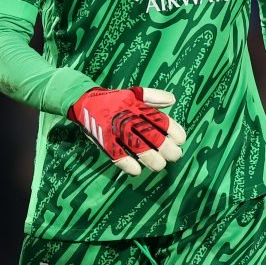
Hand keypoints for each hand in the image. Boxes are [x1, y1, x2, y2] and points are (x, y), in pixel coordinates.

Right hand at [67, 86, 186, 175]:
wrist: (84, 101)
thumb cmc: (114, 99)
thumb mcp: (134, 93)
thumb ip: (154, 97)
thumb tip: (173, 100)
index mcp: (138, 105)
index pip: (160, 120)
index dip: (174, 131)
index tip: (181, 140)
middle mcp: (128, 117)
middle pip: (152, 136)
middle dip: (167, 149)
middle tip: (175, 156)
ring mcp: (116, 130)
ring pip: (137, 148)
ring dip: (151, 159)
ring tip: (160, 166)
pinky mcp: (104, 141)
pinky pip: (117, 156)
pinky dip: (128, 165)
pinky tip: (137, 171)